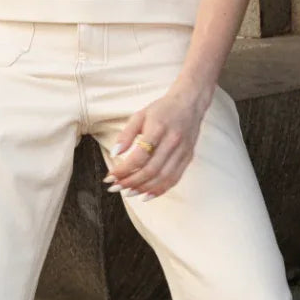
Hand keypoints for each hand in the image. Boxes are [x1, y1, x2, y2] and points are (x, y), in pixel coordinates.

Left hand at [103, 81, 208, 198]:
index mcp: (159, 128)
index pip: (140, 155)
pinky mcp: (188, 158)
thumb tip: (114, 154)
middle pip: (151, 170)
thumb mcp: (139, 115)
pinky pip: (174, 179)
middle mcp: (173, 141)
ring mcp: (183, 151)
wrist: (189, 103)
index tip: (110, 176)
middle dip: (131, 182)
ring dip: (143, 189)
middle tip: (115, 187)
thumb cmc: (162, 109)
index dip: (123, 169)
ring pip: (163, 177)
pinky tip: (146, 195)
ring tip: (128, 192)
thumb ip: (126, 135)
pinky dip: (159, 190)